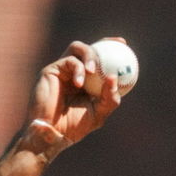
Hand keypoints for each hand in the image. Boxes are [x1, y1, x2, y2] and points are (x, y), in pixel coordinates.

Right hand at [15, 39, 126, 157]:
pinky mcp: (51, 70)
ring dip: (90, 55)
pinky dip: (77, 70)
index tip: (124, 45)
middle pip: (89, 48)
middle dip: (103, 43)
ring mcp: (63, 69)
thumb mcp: (98, 114)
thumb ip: (109, 98)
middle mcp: (75, 72)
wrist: (52, 133)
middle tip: (116, 45)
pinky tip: (80, 83)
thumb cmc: (74, 127)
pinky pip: (68, 61)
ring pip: (77, 48)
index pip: (101, 61)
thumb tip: (115, 78)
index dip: (112, 49)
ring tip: (93, 70)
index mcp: (88, 82)